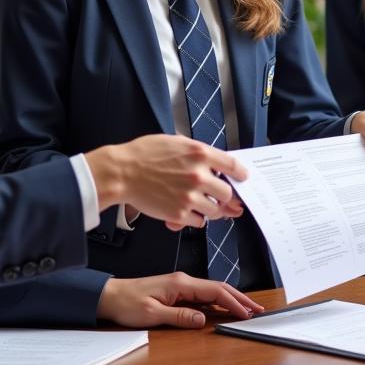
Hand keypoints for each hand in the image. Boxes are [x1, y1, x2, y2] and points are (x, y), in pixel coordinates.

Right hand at [87, 135, 245, 229]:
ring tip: (201, 204)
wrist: (121, 173)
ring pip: (215, 211)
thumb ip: (197, 152)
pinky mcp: (179, 213)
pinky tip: (188, 211)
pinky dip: (196, 219)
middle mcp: (198, 175)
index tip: (242, 178)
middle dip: (224, 196)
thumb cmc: (144, 155)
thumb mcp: (175, 142)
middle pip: (227, 193)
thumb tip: (215, 162)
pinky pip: (199, 222)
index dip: (241, 174)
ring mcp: (189, 196)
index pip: (232, 165)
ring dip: (211, 209)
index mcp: (199, 154)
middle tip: (219, 197)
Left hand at [96, 272, 263, 328]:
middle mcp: (183, 281)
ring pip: (212, 291)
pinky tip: (224, 309)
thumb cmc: (127, 303)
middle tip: (257, 309)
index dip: (233, 302)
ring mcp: (180, 286)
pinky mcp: (176, 292)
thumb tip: (203, 320)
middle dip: (239, 298)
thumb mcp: (152, 314)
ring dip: (230, 299)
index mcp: (180, 283)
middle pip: (218, 288)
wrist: (109, 296)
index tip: (246, 312)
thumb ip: (179, 316)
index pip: (214, 291)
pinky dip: (217, 301)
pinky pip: (203, 296)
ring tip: (246, 309)